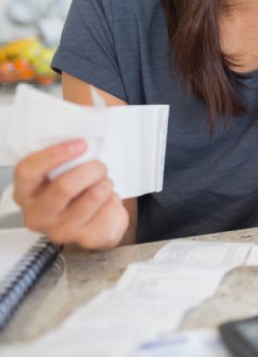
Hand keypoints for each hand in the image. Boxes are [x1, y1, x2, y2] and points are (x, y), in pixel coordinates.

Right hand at [13, 140, 127, 250]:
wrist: (95, 221)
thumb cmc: (76, 191)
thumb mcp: (63, 172)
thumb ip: (66, 157)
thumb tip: (84, 134)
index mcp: (26, 193)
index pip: (28, 171)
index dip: (54, 155)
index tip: (80, 144)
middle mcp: (38, 215)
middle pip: (64, 187)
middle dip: (91, 170)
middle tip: (99, 166)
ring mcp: (61, 231)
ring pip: (93, 196)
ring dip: (105, 184)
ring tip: (103, 185)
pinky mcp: (86, 239)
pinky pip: (110, 210)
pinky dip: (115, 200)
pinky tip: (107, 202)